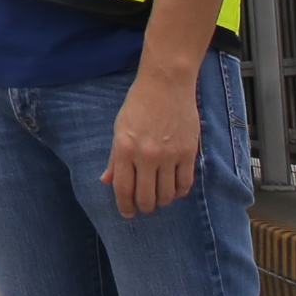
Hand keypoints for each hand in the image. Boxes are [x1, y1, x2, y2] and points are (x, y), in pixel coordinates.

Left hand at [104, 67, 201, 216]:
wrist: (166, 83)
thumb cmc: (139, 103)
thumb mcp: (119, 128)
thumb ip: (115, 158)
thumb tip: (106, 181)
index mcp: (125, 148)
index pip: (123, 189)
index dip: (125, 206)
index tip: (127, 213)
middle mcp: (146, 155)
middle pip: (146, 197)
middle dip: (144, 207)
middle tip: (144, 207)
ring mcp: (169, 155)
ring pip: (167, 195)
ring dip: (162, 201)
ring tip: (159, 198)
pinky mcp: (188, 152)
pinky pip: (185, 184)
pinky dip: (179, 192)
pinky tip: (175, 189)